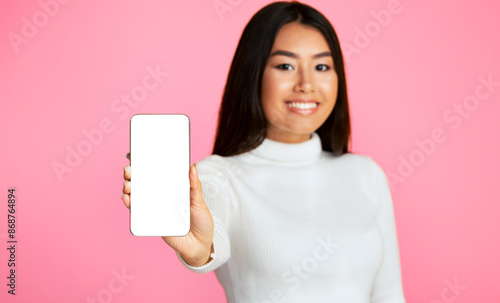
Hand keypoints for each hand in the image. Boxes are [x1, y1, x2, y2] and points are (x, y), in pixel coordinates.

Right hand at [122, 152, 213, 266]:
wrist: (200, 245)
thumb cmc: (201, 222)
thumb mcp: (199, 202)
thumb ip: (194, 186)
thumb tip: (192, 167)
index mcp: (173, 191)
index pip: (157, 177)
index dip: (146, 168)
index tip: (137, 159)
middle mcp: (162, 200)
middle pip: (143, 186)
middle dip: (133, 176)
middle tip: (129, 171)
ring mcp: (156, 211)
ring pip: (138, 198)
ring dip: (129, 190)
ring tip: (128, 185)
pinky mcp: (153, 223)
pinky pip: (139, 213)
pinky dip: (131, 206)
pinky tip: (127, 199)